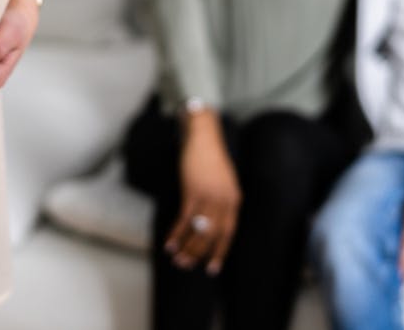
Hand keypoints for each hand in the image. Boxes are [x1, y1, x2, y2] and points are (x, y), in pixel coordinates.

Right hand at [166, 113, 240, 275]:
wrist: (203, 136)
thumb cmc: (210, 157)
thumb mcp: (222, 181)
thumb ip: (221, 200)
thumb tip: (209, 221)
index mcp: (234, 199)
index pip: (228, 232)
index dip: (220, 251)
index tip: (212, 267)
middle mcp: (224, 200)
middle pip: (213, 235)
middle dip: (199, 253)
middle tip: (186, 266)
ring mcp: (209, 196)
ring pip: (199, 231)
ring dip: (187, 247)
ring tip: (176, 259)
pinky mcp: (193, 191)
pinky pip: (185, 219)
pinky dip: (176, 234)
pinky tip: (169, 243)